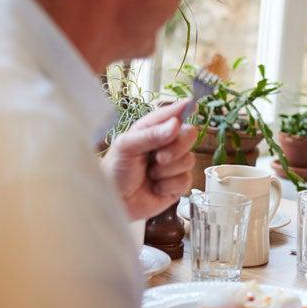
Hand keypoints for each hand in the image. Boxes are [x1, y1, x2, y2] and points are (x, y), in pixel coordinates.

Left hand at [103, 100, 196, 219]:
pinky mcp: (177, 184)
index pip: (173, 113)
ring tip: (150, 175)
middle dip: (176, 148)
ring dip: (167, 171)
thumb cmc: (114, 171)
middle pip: (189, 135)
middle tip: (159, 158)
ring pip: (189, 160)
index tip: (192, 104)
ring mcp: (173, 164)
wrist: (114, 202)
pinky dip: (168, 186)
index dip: (184, 108)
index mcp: (152, 129)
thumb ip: (150, 135)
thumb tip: (176, 124)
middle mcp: (166, 144)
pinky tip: (155, 188)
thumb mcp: (126, 147)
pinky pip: (186, 180)